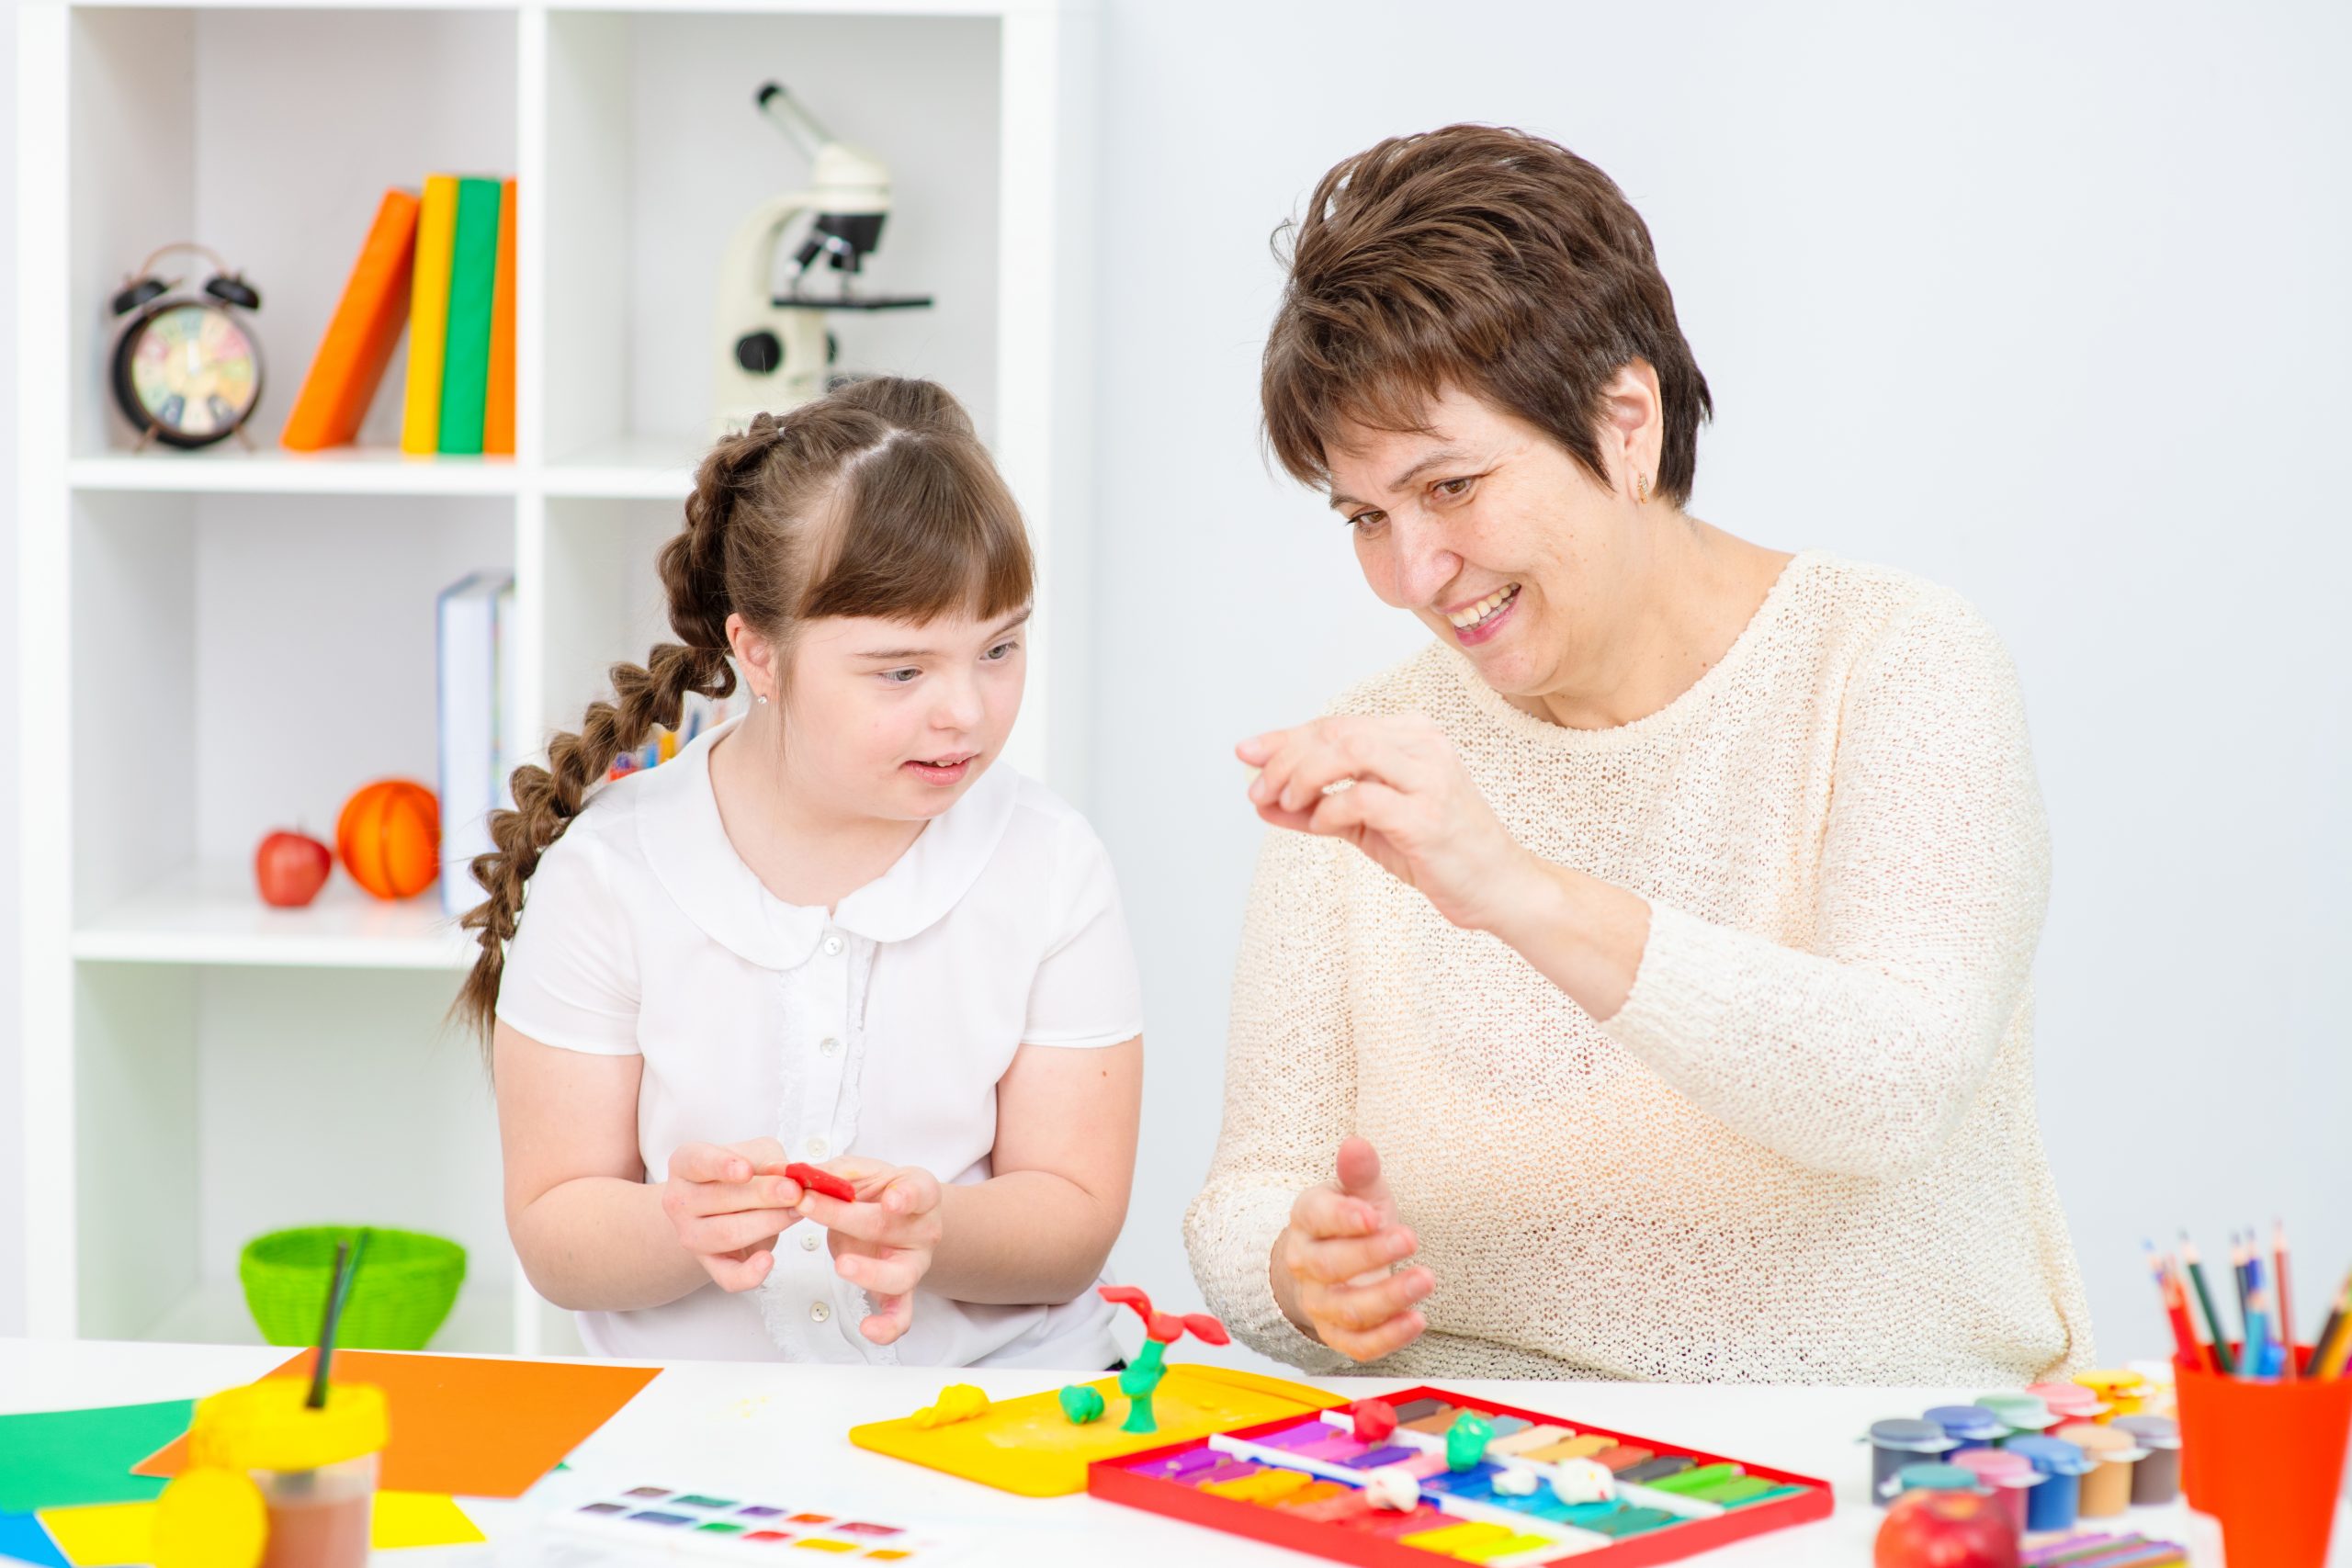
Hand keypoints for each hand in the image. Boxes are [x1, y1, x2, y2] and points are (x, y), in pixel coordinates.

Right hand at [659, 1138, 805, 1292]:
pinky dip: (750, 1274)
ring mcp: (691, 1235)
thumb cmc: (744, 1173)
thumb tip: (785, 1176)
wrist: (730, 1207)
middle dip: (763, 1195)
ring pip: (728, 1234)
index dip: (722, 1166)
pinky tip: (768, 1260)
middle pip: (720, 1199)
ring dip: (768, 1223)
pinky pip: (728, 1276)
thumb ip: (768, 1160)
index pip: (697, 1162)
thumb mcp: (756, 1153)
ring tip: (795, 1212)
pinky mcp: (710, 1264)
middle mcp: (679, 1200)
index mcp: (685, 1164)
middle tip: (794, 1191)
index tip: (746, 1170)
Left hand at [795, 1160, 945, 1345]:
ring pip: (900, 1276)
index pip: (920, 1190)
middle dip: (843, 1217)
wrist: (896, 1216)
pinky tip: (866, 1328)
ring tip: (841, 1265)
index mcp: (917, 1192)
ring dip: (869, 1273)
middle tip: (807, 1206)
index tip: (891, 1200)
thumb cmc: (876, 1191)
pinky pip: (900, 1315)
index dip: (907, 1196)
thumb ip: (824, 1172)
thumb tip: (781, 1172)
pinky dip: (887, 1327)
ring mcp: (914, 1263)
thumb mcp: (856, 1172)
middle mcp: (923, 1229)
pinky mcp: (902, 1291)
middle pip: (888, 1227)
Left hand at [1239, 715, 1534, 932]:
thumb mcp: (1366, 825)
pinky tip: (1321, 824)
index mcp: (1411, 735)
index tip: (1246, 754)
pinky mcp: (1427, 815)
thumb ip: (1316, 808)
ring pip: (1347, 750)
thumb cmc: (1436, 852)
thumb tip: (1260, 800)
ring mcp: (1429, 777)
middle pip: (1336, 732)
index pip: (1335, 725)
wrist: (1498, 888)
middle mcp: (1423, 745)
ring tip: (1285, 801)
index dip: (1284, 738)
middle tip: (1258, 787)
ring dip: (1303, 775)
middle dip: (1285, 757)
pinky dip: (1329, 809)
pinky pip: (1363, 797)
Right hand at [1272, 1138, 1431, 1361]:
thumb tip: (1356, 1145)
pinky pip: (1358, 1346)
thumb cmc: (1352, 1223)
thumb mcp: (1358, 1192)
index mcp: (1307, 1221)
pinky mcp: (1338, 1334)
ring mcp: (1320, 1304)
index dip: (1342, 1219)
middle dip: (1372, 1255)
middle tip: (1410, 1240)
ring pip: (1348, 1310)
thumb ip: (1360, 1172)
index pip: (1315, 1219)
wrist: (1330, 1266)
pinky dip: (1388, 1338)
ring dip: (1389, 1298)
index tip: (1373, 1215)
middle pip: (1329, 1267)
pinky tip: (1417, 1319)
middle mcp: (1306, 1265)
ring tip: (1426, 1279)